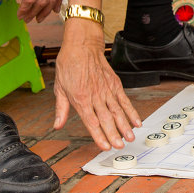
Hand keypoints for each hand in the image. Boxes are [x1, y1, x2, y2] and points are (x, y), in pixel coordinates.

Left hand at [52, 19, 141, 149]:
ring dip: (125, 126)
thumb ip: (60, 109)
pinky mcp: (115, 84)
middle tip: (120, 146)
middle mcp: (95, 96)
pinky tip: (136, 121)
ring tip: (130, 138)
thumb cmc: (69, 64)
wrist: (82, 45)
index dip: (99, 135)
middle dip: (114, 134)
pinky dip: (131, 111)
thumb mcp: (59, 87)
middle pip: (106, 119)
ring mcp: (106, 90)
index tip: (105, 146)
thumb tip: (57, 125)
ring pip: (117, 111)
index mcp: (80, 99)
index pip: (91, 122)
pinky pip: (124, 100)